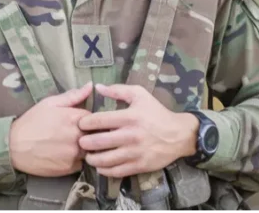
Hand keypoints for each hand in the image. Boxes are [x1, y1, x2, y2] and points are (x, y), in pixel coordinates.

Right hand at [8, 82, 92, 176]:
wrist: (15, 146)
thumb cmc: (32, 121)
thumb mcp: (50, 103)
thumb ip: (72, 96)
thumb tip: (91, 85)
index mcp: (74, 118)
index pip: (95, 118)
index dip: (90, 119)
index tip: (82, 121)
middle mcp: (77, 136)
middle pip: (95, 135)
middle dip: (90, 133)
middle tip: (77, 133)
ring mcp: (74, 154)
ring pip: (90, 150)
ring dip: (85, 147)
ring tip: (71, 143)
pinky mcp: (70, 168)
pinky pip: (82, 163)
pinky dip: (77, 159)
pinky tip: (65, 154)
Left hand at [77, 83, 198, 178]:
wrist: (178, 135)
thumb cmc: (156, 112)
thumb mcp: (139, 94)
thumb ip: (118, 90)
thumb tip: (98, 87)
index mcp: (129, 117)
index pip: (100, 120)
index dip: (86, 122)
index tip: (80, 124)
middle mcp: (130, 136)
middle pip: (100, 142)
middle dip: (85, 142)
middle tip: (80, 141)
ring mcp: (134, 153)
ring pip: (106, 160)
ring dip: (93, 159)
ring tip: (88, 155)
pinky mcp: (139, 166)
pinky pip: (117, 171)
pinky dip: (105, 170)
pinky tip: (100, 166)